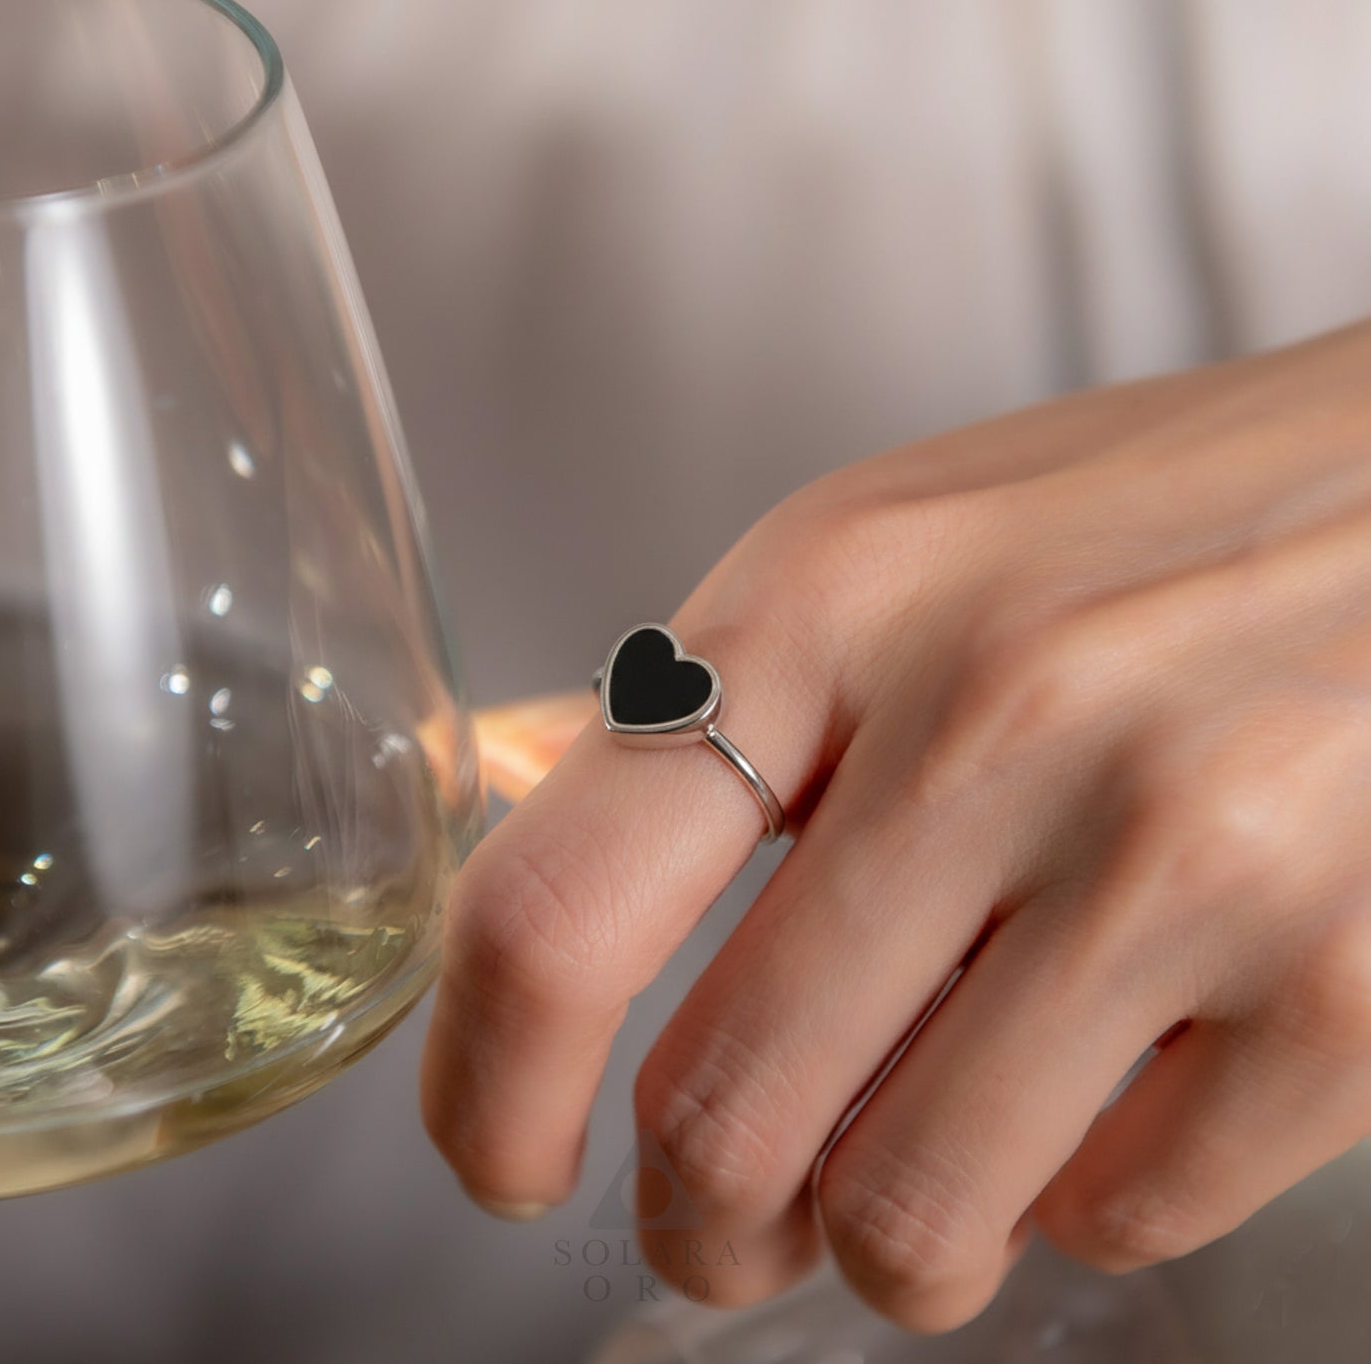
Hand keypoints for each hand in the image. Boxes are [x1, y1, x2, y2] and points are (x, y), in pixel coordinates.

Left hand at [426, 321, 1370, 1329]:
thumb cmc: (1135, 525)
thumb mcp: (891, 552)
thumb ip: (716, 707)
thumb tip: (539, 847)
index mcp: (830, 598)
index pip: (556, 909)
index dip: (486, 1085)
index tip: (500, 1156)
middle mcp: (994, 720)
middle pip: (722, 1114)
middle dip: (697, 1217)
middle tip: (718, 1220)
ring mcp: (1181, 854)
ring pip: (910, 1218)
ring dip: (879, 1244)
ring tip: (900, 1188)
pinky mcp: (1345, 982)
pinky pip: (1122, 1212)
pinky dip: (1078, 1195)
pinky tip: (1095, 1097)